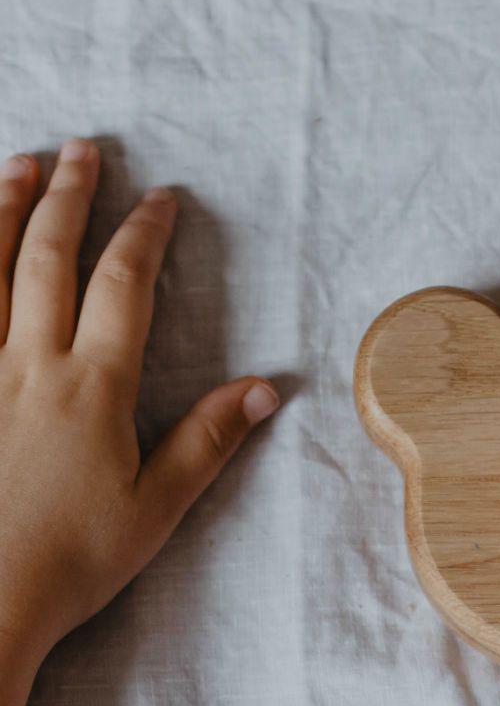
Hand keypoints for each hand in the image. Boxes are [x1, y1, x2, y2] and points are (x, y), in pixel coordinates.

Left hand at [0, 140, 278, 659]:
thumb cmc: (73, 558)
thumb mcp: (158, 506)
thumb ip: (208, 441)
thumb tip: (266, 389)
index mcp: (92, 388)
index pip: (122, 286)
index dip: (143, 234)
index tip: (160, 197)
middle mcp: (28, 364)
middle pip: (45, 258)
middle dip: (67, 196)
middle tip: (83, 148)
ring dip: (1, 210)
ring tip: (17, 164)